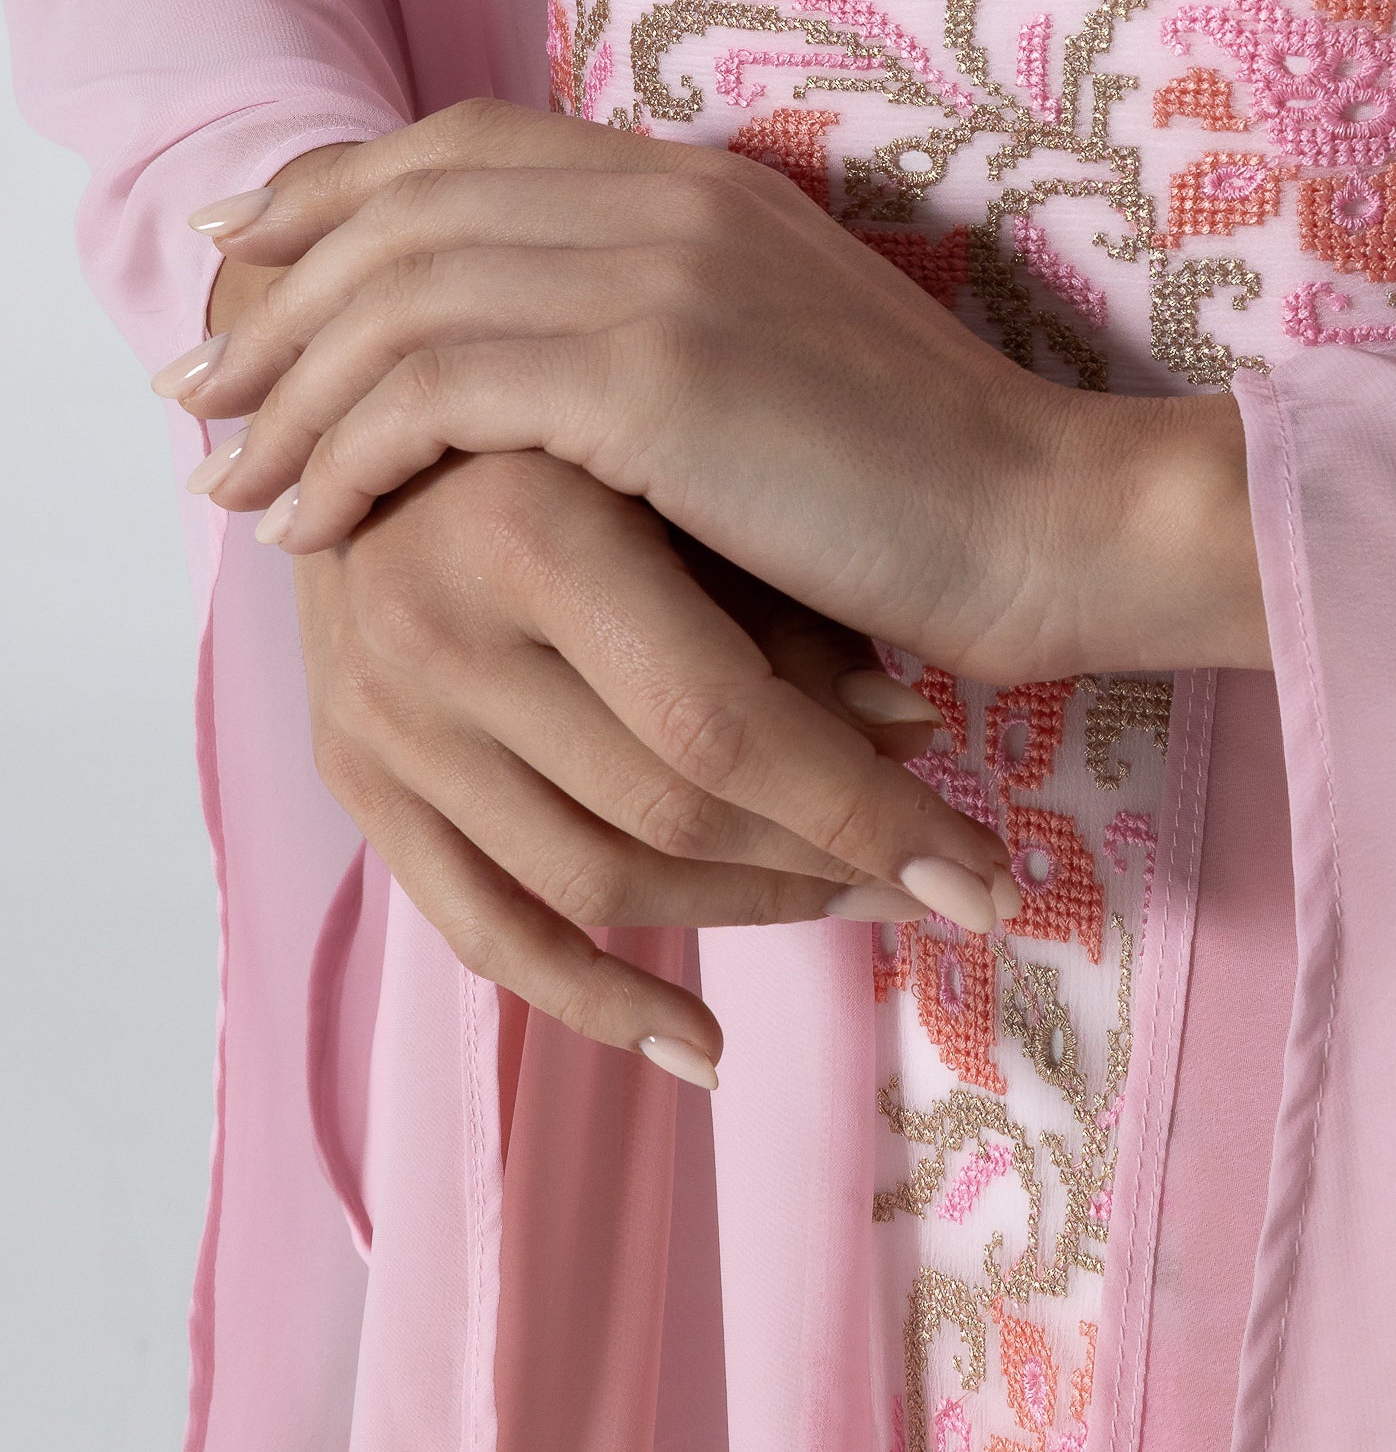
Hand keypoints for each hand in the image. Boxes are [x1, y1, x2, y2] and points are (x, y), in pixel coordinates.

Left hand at [165, 102, 1269, 675]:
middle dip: (278, 297)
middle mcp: (666, 196)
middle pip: (404, 211)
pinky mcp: (654, 375)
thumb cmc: (919, 485)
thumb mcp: (776, 364)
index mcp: (695, 179)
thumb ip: (653, 324)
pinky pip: (434, 392)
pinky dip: (350, 452)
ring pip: (399, 300)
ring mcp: (661, 273)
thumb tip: (518, 369)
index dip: (335, 194)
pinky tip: (316, 519)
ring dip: (291, 391)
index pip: (462, 148)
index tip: (249, 260)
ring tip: (230, 478)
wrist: (1051, 522)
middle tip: (201, 386)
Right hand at [285, 446, 1016, 1082]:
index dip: (865, 813)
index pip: (719, 726)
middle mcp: (433, 633)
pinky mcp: (352, 776)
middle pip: (666, 811)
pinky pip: (480, 930)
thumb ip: (782, 606)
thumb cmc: (568, 420)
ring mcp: (380, 719)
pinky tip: (701, 1047)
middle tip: (945, 881)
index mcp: (526, 526)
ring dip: (746, 912)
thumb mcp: (681, 469)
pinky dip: (594, 1000)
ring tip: (856, 906)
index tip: (988, 878)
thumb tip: (910, 731)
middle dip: (830, 860)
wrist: (364, 405)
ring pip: (590, 881)